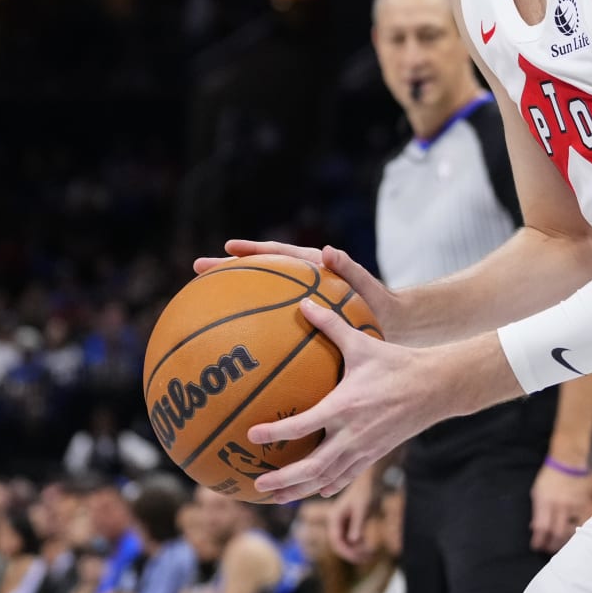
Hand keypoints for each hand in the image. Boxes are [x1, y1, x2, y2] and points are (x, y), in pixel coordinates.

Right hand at [193, 243, 399, 325]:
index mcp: (313, 269)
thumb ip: (350, 268)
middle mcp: (300, 283)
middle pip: (258, 273)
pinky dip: (252, 330)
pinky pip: (270, 325)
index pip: (278, 255)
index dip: (253, 251)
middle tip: (198, 268)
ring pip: (258, 298)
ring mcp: (298, 304)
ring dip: (232, 297)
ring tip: (202, 301)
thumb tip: (328, 250)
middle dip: (228, 269)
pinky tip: (233, 345)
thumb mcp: (368, 287)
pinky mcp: (301, 322)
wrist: (393, 326)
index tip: (228, 247)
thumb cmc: (381, 305)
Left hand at [246, 304, 492, 499]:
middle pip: (312, 467)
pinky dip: (327, 486)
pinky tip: (313, 491)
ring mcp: (364, 449)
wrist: (436, 387)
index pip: (303, 425)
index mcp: (344, 406)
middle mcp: (352, 434)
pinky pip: (346, 477)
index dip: (275, 433)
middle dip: (283, 480)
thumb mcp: (362, 342)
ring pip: (327, 479)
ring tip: (275, 498)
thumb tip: (303, 302)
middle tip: (257, 484)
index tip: (252, 435)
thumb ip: (331, 324)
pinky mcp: (374, 455)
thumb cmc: (397, 362)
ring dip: (300, 490)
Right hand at [328, 470, 379, 563]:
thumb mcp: (362, 509)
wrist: (369, 482)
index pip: (335, 541)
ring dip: (356, 551)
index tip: (358, 558)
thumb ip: (357, 524)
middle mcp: (335, 522)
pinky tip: (370, 549)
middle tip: (367, 559)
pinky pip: (352, 540)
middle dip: (352, 554)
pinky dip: (359, 546)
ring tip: (371, 555)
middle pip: (339, 545)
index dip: (346, 552)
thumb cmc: (365, 492)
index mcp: (333, 518)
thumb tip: (353, 541)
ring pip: (346, 544)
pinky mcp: (349, 525)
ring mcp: (341, 524)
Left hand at [529, 463, 589, 552]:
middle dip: (552, 546)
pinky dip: (578, 532)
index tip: (537, 547)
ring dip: (565, 541)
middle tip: (549, 550)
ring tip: (561, 545)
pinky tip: (574, 536)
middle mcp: (560, 505)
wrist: (568, 462)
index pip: (541, 528)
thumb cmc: (550, 477)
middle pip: (557, 533)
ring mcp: (575, 505)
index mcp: (545, 502)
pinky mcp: (586, 504)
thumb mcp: (537, 493)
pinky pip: (583, 524)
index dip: (539, 541)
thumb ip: (536, 512)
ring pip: (572, 531)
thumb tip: (534, 529)